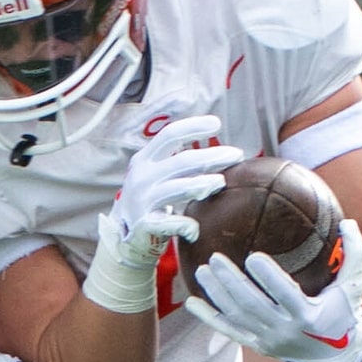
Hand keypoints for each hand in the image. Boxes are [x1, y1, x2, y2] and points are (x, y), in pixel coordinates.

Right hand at [83, 115, 240, 313]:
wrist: (125, 237)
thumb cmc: (150, 201)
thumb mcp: (155, 174)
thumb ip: (178, 161)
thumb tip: (218, 151)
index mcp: (145, 159)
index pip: (169, 135)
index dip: (193, 127)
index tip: (216, 123)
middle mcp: (142, 177)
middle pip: (182, 160)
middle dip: (212, 156)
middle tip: (236, 155)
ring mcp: (143, 201)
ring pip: (178, 188)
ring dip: (202, 184)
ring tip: (220, 182)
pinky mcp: (146, 224)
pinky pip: (173, 223)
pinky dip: (188, 225)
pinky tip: (196, 229)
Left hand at [186, 219, 361, 361]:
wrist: (337, 353)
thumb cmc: (344, 312)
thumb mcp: (353, 285)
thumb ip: (353, 253)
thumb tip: (350, 223)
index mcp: (308, 315)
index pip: (285, 295)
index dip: (269, 278)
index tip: (253, 257)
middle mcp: (285, 330)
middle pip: (253, 306)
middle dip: (232, 283)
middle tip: (215, 259)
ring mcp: (269, 341)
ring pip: (238, 318)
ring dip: (218, 295)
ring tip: (203, 271)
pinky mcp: (258, 347)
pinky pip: (230, 332)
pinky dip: (210, 318)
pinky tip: (192, 303)